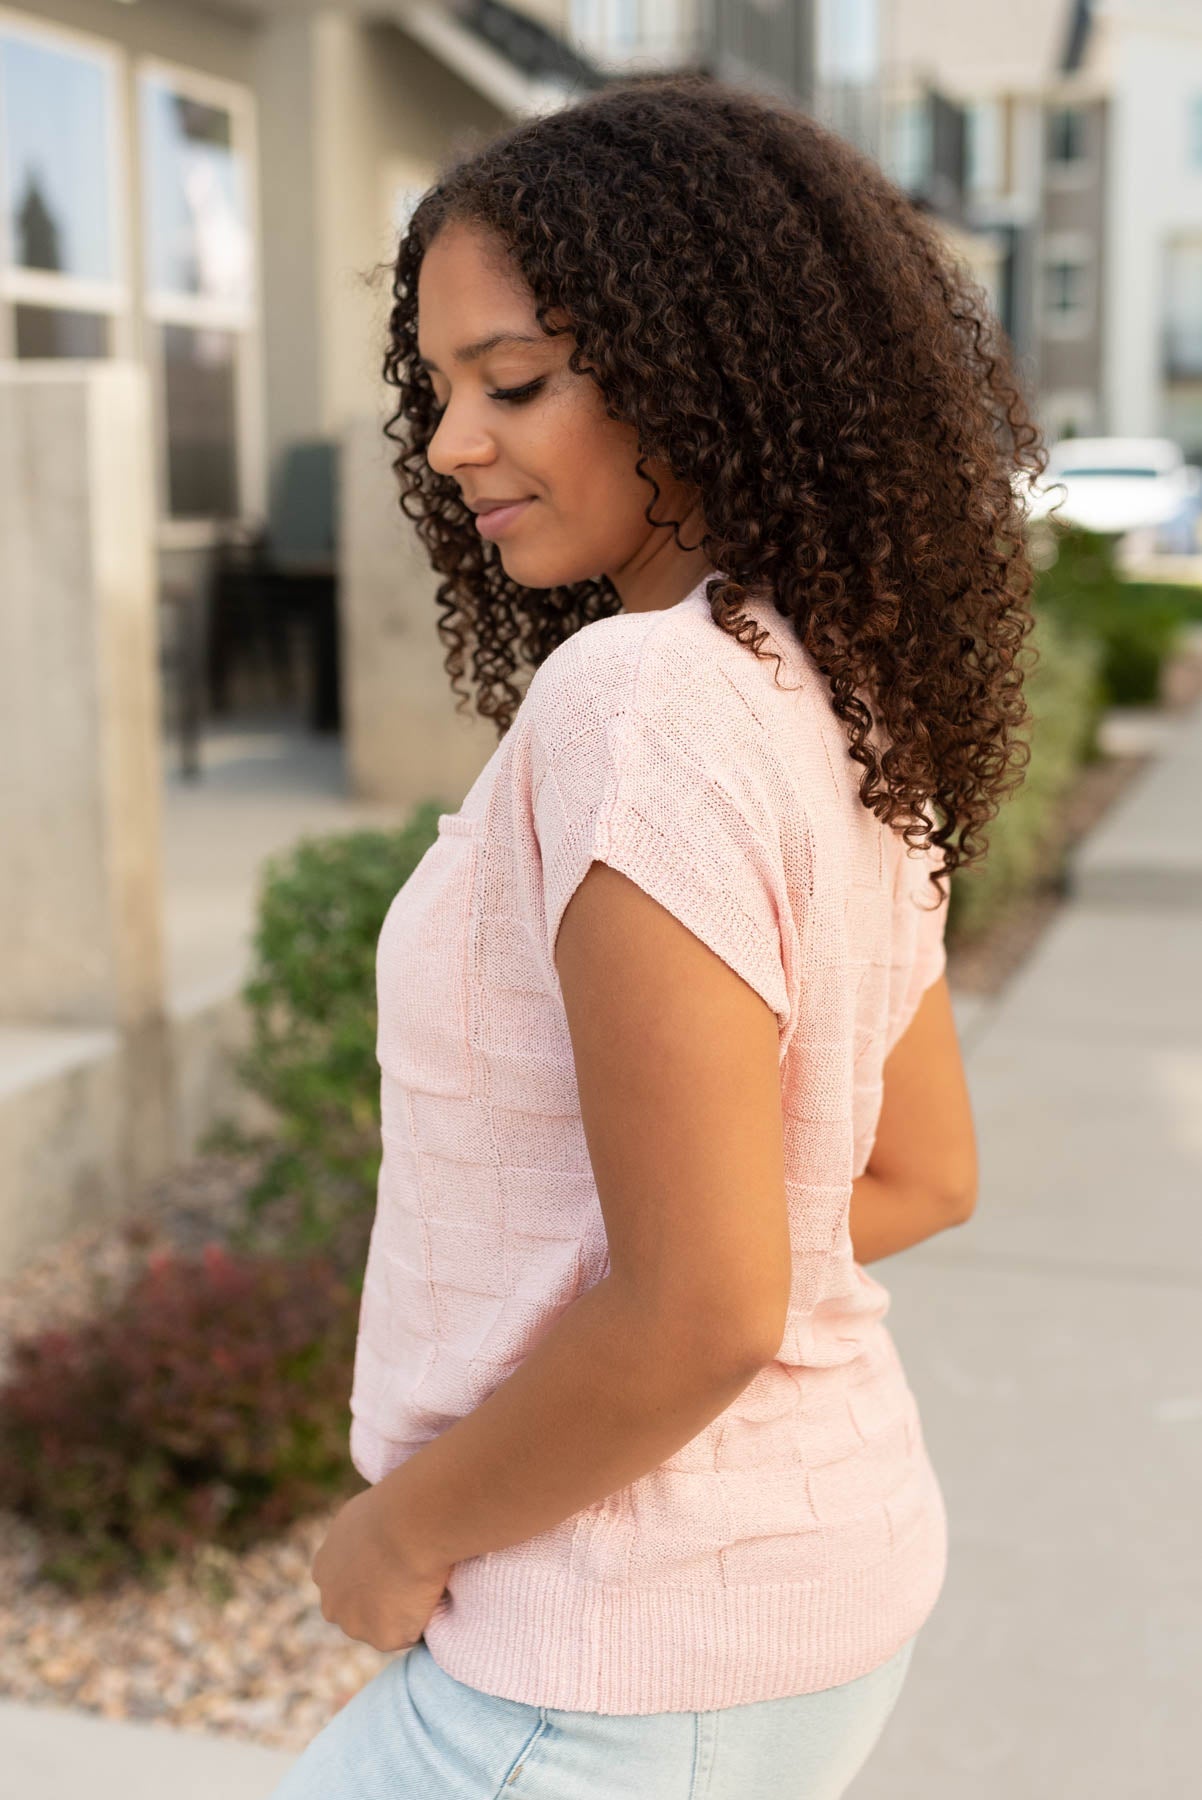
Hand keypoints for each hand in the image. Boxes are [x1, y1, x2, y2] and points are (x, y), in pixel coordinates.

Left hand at [310, 1482, 453, 1651]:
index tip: (396, 1565)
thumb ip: (359, 1538)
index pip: (348, 1585)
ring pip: (383, 1626)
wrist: (407, 1525)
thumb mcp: (362, 1516)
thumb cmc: (393, 1508)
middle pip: (359, 1613)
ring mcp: (355, 1624)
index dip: (373, 1577)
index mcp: (325, 1569)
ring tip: (425, 1584)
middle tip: (413, 1580)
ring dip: (401, 1613)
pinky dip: (422, 1619)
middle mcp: (332, 1602)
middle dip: (380, 1604)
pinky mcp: (383, 1638)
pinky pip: (409, 1634)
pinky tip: (431, 1594)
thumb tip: (375, 1538)